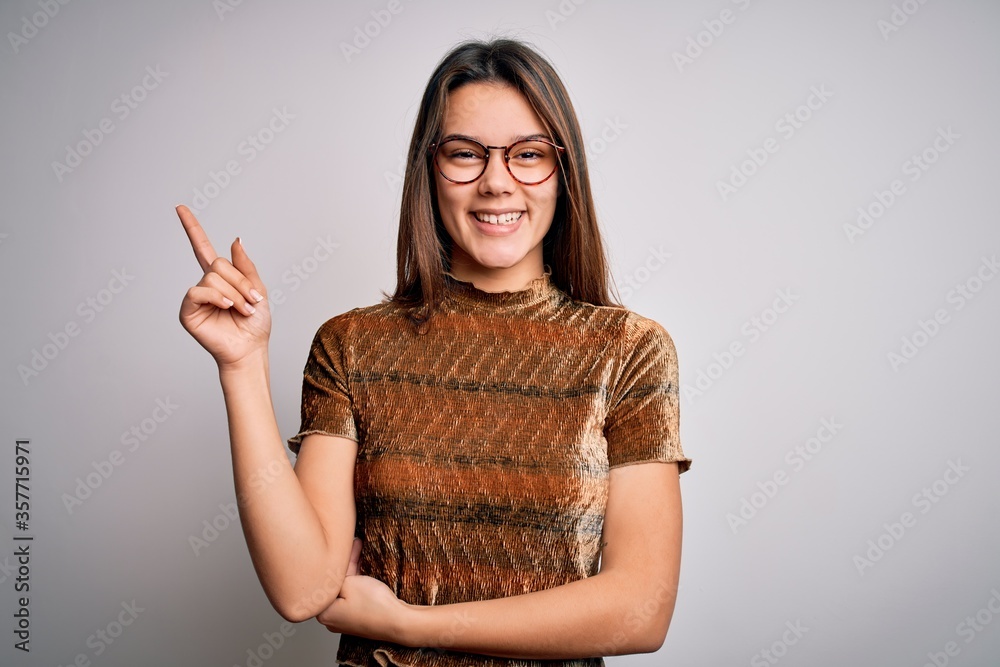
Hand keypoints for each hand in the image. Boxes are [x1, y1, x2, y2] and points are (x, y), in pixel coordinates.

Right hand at [176, 204, 270, 368]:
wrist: (250, 348)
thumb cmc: (255, 324)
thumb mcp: (257, 289)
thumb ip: (245, 265)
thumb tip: (235, 239)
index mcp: (221, 278)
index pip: (203, 248)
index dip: (192, 228)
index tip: (180, 208)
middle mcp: (206, 284)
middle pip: (218, 263)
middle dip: (240, 282)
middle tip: (251, 301)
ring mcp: (196, 296)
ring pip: (212, 277)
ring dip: (234, 293)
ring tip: (242, 309)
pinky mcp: (188, 310)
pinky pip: (198, 290)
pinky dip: (216, 296)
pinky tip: (226, 307)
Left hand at [316, 538, 411, 643]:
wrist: (398, 622)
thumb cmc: (374, 605)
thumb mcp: (350, 583)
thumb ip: (335, 576)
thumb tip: (329, 569)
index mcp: (324, 613)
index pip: (326, 581)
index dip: (336, 560)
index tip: (341, 546)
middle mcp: (331, 619)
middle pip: (336, 585)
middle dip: (345, 563)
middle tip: (354, 544)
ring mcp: (345, 620)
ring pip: (346, 589)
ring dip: (353, 570)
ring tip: (360, 549)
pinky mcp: (358, 618)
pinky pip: (354, 596)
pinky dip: (358, 582)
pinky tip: (363, 567)